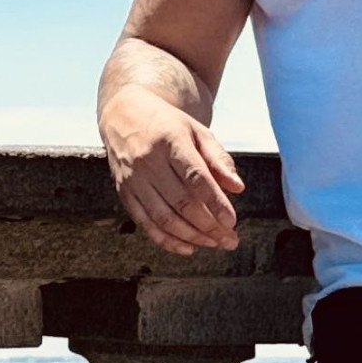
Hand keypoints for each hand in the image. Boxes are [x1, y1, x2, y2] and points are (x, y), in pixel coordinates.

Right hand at [102, 95, 244, 254]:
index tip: (232, 221)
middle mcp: (148, 160)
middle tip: (230, 240)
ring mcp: (132, 178)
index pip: (195, 177)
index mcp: (170, 140)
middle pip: (181, 202)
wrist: (124, 114)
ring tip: (214, 244)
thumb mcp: (197, 131)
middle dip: (209, 226)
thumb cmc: (168, 125)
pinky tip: (187, 248)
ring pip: (163, 217)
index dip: (215, 202)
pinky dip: (166, 240)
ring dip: (191, 236)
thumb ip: (218, 158)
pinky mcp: (123, 191)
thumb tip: (238, 188)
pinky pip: (145, 223)